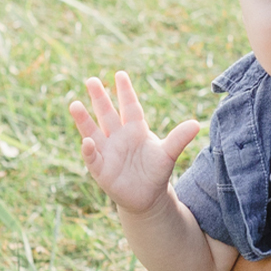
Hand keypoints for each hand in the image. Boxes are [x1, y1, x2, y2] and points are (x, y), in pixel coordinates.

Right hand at [67, 72, 199, 214]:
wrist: (148, 196)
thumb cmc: (156, 171)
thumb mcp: (168, 154)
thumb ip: (179, 138)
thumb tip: (196, 123)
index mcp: (135, 129)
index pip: (130, 106)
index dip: (125, 91)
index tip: (120, 74)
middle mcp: (118, 137)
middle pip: (107, 114)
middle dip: (100, 98)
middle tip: (91, 80)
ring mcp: (108, 152)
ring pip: (93, 132)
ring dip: (84, 120)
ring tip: (74, 104)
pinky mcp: (102, 169)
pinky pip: (93, 158)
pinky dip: (89, 150)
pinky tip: (87, 142)